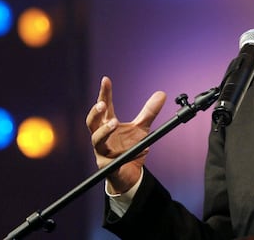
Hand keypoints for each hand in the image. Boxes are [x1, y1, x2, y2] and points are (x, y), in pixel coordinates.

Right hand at [86, 76, 165, 193]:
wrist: (130, 173)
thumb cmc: (131, 148)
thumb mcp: (143, 128)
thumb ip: (149, 111)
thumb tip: (162, 94)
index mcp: (108, 124)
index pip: (104, 106)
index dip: (104, 93)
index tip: (106, 80)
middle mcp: (101, 136)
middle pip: (92, 121)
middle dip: (95, 112)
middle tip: (103, 103)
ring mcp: (101, 151)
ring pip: (96, 139)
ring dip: (104, 131)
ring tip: (114, 123)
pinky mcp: (106, 165)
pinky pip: (110, 159)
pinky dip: (121, 155)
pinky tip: (131, 151)